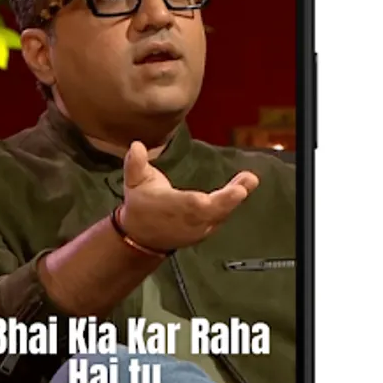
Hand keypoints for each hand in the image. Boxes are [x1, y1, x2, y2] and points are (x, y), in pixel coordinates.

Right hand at [120, 141, 259, 252]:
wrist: (141, 237)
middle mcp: (188, 220)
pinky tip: (243, 186)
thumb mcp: (133, 182)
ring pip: (221, 214)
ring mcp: (198, 228)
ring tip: (249, 178)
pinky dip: (231, 202)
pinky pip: (221, 216)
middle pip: (214, 211)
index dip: (213, 200)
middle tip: (249, 180)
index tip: (235, 191)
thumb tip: (136, 145)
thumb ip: (135, 164)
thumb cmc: (140, 205)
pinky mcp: (205, 230)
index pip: (194, 205)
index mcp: (171, 207)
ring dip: (235, 198)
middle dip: (231, 198)